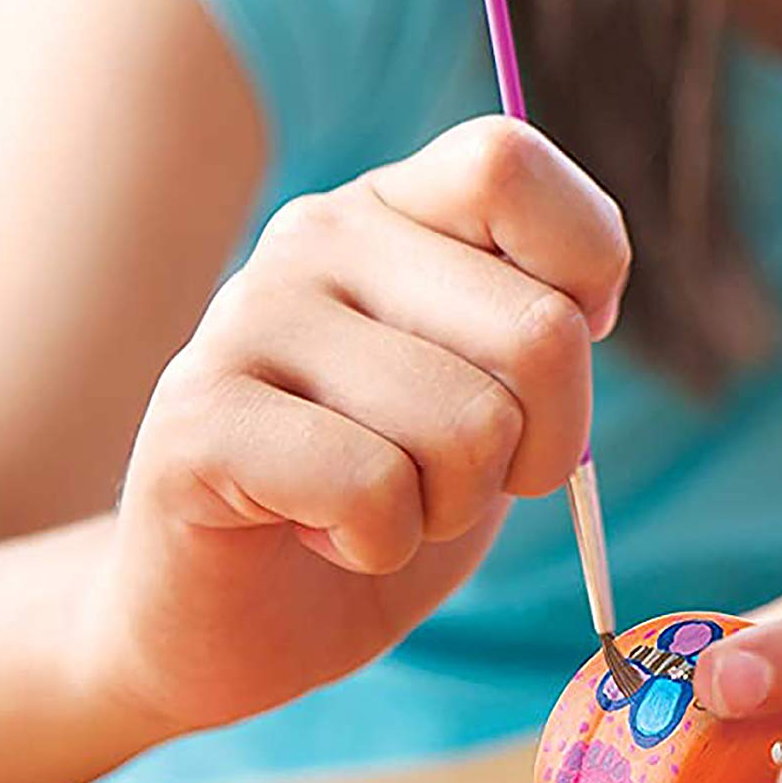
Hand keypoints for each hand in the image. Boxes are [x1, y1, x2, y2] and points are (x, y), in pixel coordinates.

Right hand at [86, 118, 628, 742]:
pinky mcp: (197, 422)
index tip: (553, 355)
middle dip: (543, 448)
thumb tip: (580, 313)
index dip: (584, 267)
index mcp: (395, 205)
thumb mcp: (496, 393)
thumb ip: (540, 325)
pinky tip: (321, 533)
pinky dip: (382, 543)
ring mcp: (245, 318)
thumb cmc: (390, 497)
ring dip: (452, 508)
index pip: (509, 164)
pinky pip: (376, 490)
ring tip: (381, 505)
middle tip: (460, 477)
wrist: (234, 618)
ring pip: (469, 427)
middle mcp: (315, 234)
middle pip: (539, 329)